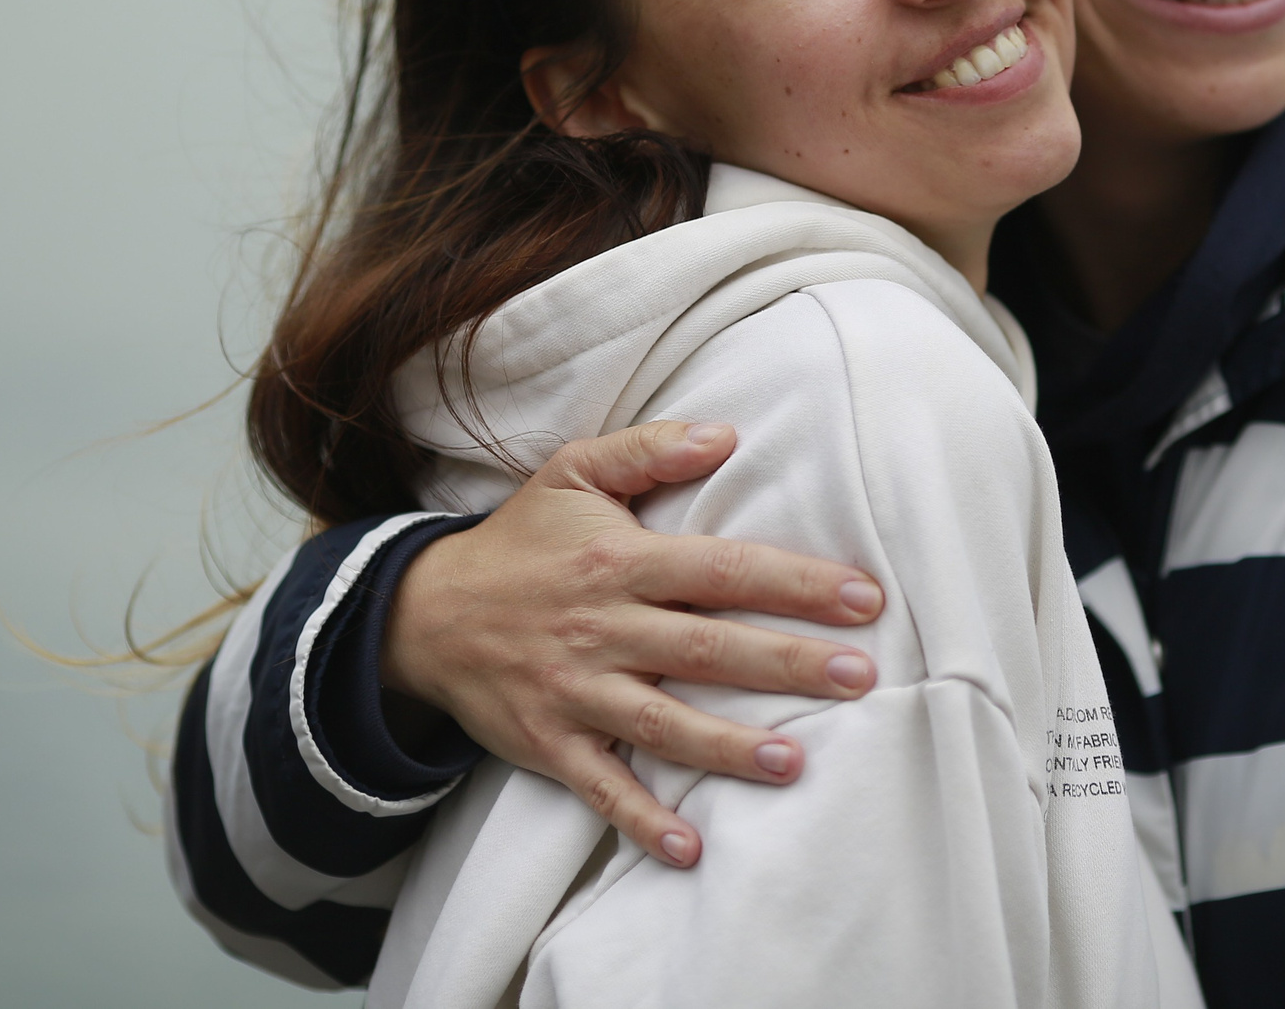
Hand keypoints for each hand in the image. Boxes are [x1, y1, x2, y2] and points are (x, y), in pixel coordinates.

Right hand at [381, 420, 883, 868]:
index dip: (794, 583)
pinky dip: (641, 821)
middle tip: (859, 677)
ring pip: (661, 724)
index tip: (863, 598)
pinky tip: (690, 848)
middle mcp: (602, 628)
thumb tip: (726, 435)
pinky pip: (600, 788)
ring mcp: (574, 691)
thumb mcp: (572, 472)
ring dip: (727, 747)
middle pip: (706, 648)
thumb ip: (649, 448)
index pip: (721, 569)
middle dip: (785, 664)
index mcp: (619, 560)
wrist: (422, 613)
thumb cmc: (520, 541)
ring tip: (793, 762)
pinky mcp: (549, 743)